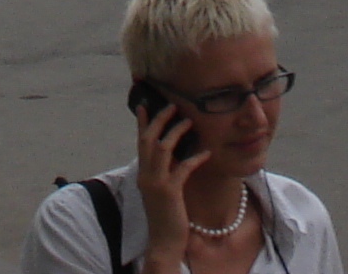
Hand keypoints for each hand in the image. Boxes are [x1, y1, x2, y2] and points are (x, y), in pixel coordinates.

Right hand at [133, 95, 201, 265]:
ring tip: (189, 121)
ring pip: (163, 149)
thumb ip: (161, 173)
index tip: (145, 105)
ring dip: (176, 133)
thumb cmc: (165, 216)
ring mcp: (156, 183)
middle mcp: (146, 176)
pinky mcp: (170, 192)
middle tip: (172, 106)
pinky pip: (183, 168)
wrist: (163, 242)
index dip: (142, 124)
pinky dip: (195, 158)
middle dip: (160, 120)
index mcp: (142, 174)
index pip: (140, 143)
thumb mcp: (159, 191)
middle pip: (149, 140)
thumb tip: (171, 154)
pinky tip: (207, 152)